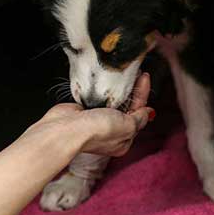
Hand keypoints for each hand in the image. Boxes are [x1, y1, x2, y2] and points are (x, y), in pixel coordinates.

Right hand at [23, 73, 153, 156]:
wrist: (65, 128)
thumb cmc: (95, 131)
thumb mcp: (127, 126)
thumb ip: (139, 118)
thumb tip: (147, 113)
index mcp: (124, 141)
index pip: (139, 116)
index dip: (143, 97)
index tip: (144, 79)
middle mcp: (111, 133)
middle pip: (127, 109)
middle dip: (133, 92)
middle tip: (137, 74)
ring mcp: (98, 122)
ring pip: (114, 103)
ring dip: (119, 90)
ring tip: (124, 74)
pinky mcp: (86, 112)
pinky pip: (100, 99)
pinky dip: (104, 91)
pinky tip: (108, 81)